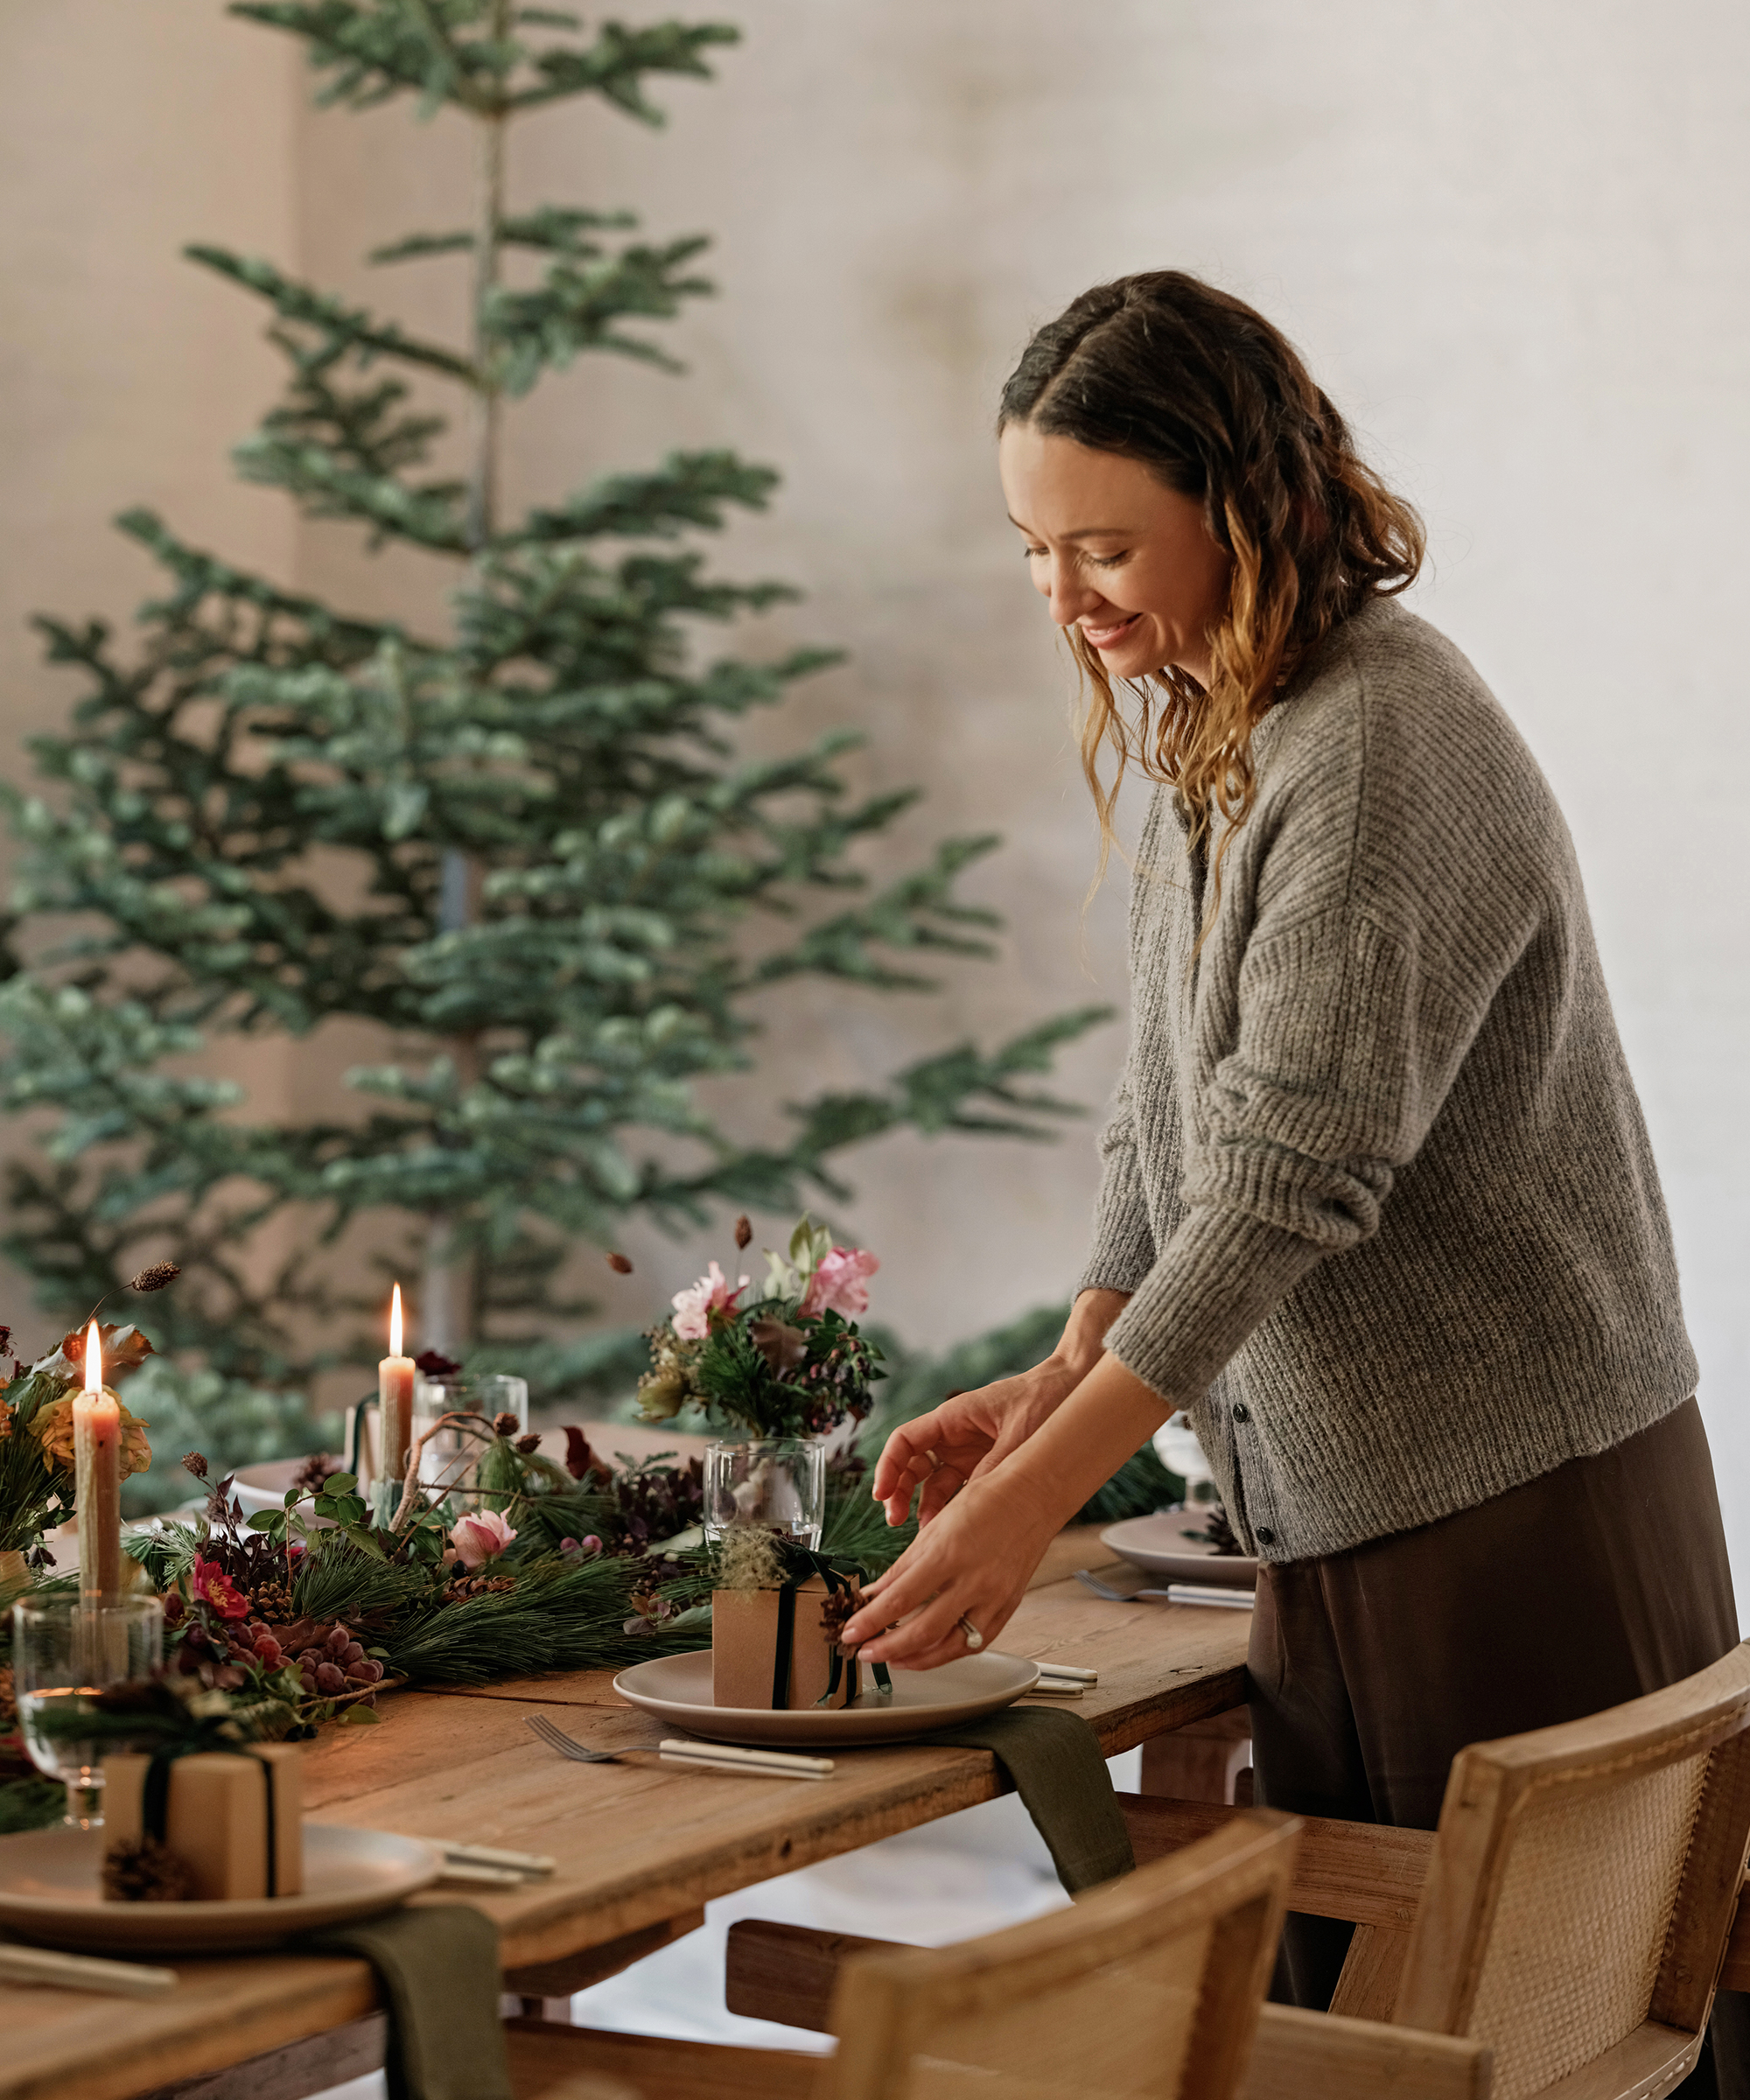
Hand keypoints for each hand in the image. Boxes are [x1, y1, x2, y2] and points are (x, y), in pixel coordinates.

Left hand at [841, 1463, 1059, 1668]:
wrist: (1033, 1497)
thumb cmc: (986, 1502)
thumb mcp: (934, 1528)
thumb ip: (902, 1567)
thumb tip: (873, 1594)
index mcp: (949, 1554)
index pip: (900, 1600)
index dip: (870, 1621)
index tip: (850, 1632)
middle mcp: (973, 1581)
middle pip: (923, 1631)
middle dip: (887, 1648)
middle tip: (864, 1652)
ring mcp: (994, 1598)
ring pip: (950, 1647)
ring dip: (916, 1660)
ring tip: (893, 1660)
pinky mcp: (1008, 1608)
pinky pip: (975, 1643)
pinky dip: (949, 1652)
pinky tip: (930, 1652)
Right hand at [870, 1287, 1131, 1527]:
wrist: (1075, 1388)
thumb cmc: (1045, 1400)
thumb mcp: (1018, 1437)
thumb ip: (992, 1470)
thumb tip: (968, 1509)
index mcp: (954, 1417)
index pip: (906, 1440)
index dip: (888, 1467)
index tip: (881, 1495)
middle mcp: (955, 1435)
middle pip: (913, 1465)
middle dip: (900, 1492)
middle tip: (896, 1521)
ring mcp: (970, 1452)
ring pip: (935, 1483)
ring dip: (926, 1507)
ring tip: (927, 1536)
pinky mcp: (986, 1466)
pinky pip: (961, 1490)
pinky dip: (953, 1509)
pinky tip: (953, 1530)